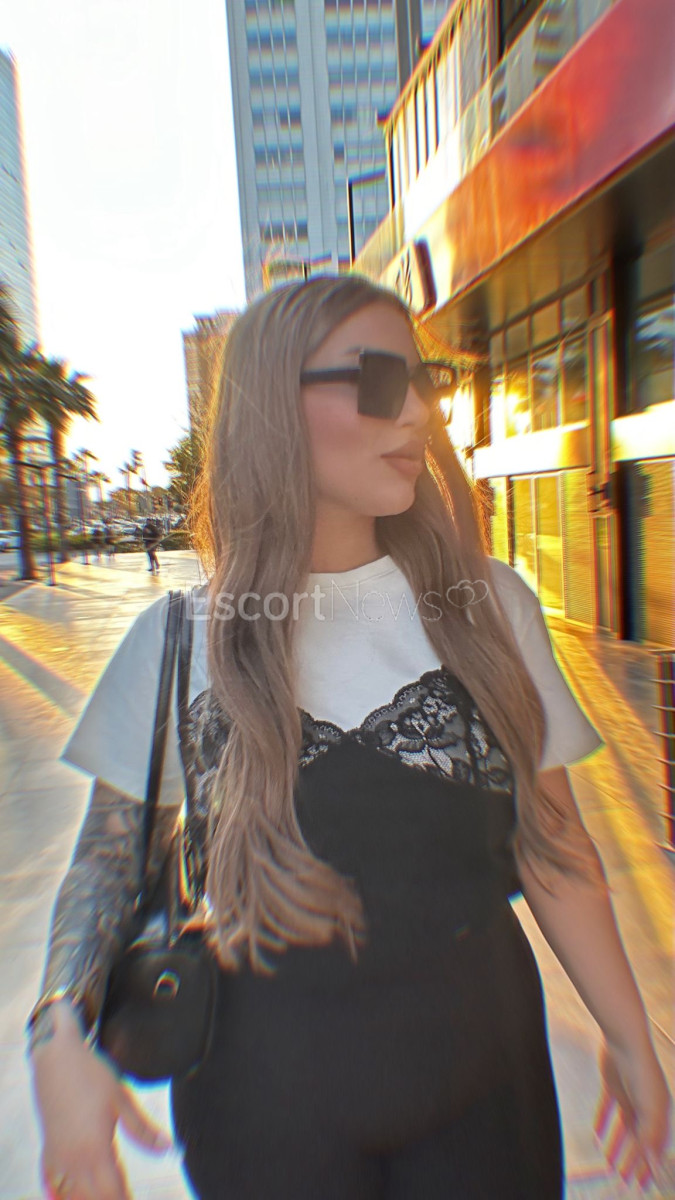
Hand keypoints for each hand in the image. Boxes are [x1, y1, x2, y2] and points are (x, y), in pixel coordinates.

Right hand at [31, 1007, 171, 1199]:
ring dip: (90, 1198)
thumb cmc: (91, 1075)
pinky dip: (65, 1195)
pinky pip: (54, 1186)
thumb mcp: (122, 1099)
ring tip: (109, 1192)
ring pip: (73, 1197)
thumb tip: (169, 1147)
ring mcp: (58, 1159)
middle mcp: (74, 1161)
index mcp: (96, 1150)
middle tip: (127, 1195)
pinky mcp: (49, 1152)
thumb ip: (143, 1129)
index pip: (114, 1192)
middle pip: (94, 1199)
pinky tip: (76, 1193)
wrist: (56, 1058)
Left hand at [593, 1035, 671, 1191]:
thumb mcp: (649, 1109)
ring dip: (618, 1144)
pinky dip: (603, 1121)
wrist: (625, 1042)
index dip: (649, 1164)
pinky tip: (596, 1133)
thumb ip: (649, 1136)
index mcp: (659, 1113)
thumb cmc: (642, 1073)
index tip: (644, 1183)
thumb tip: (652, 1163)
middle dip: (633, 1158)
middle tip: (625, 1178)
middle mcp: (646, 1105)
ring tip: (610, 1161)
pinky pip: (608, 1108)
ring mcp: (629, 1095)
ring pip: (624, 1126)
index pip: (655, 1145)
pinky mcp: (613, 1085)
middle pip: (639, 1138)